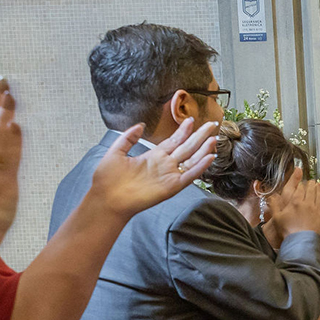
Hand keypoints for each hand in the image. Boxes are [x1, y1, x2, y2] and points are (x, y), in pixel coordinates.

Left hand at [89, 117, 218, 219]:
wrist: (106, 199)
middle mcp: (164, 165)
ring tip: (214, 138)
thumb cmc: (108, 179)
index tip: (191, 119)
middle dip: (199, 135)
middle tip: (211, 124)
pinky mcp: (172, 186)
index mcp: (152, 157)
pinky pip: (190, 175)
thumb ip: (128, 138)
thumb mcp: (116, 152)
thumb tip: (140, 125)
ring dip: (203, 149)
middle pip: (186, 147)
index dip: (183, 130)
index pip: (173, 141)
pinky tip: (210, 157)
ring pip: (191, 160)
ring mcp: (169, 175)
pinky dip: (201, 167)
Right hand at [267, 167, 319, 235]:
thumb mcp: (277, 217)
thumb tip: (271, 196)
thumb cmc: (287, 230)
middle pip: (311, 188)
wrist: (300, 241)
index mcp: (295, 202)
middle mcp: (307, 203)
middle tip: (311, 182)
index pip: (300, 188)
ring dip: (319, 188)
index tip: (301, 183)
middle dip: (311, 184)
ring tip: (319, 185)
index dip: (301, 184)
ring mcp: (316, 209)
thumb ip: (274, 204)